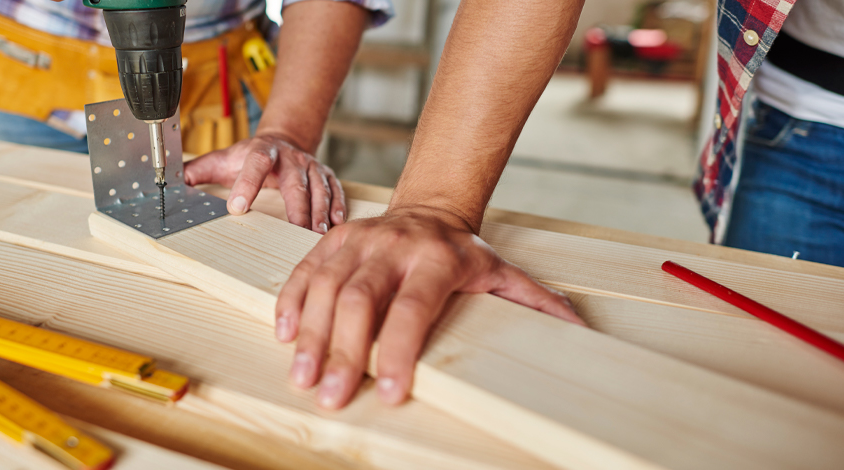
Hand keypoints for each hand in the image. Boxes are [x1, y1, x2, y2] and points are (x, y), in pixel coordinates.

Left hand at [183, 133, 346, 232]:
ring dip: (320, 211)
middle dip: (297, 205)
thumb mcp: (224, 158)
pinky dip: (338, 207)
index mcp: (262, 152)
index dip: (247, 184)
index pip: (255, 165)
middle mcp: (291, 158)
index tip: (238, 207)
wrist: (285, 139)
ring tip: (318, 233)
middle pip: (295, 181)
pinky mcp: (327, 176)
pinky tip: (336, 225)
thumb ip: (199, 170)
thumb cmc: (251, 156)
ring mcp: (312, 167)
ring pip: (319, 189)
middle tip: (296, 227)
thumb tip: (170, 181)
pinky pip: (336, 191)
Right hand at [274, 206, 584, 408]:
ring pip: (325, 286)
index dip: (396, 350)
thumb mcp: (502, 273)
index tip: (387, 390)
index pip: (412, 308)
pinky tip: (283, 334)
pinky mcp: (334, 239)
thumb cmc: (464, 252)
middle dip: (341, 351)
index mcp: (437, 259)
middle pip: (359, 299)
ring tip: (299, 377)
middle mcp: (393, 246)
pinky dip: (290, 301)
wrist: (430, 208)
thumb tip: (579, 330)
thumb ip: (534, 301)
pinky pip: (305, 270)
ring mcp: (359, 239)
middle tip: (328, 395)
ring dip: (308, 334)